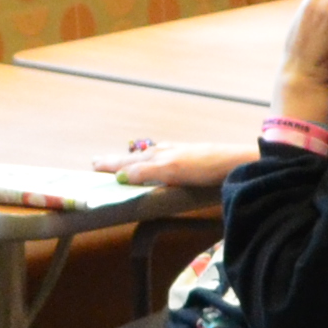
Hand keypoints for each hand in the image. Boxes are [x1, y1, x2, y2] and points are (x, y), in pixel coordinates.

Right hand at [106, 140, 254, 189]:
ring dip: (130, 160)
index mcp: (157, 155)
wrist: (234, 161)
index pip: (127, 161)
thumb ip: (146, 172)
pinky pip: (160, 158)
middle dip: (115, 160)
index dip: (110, 164)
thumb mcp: (171, 170)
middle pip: (134, 157)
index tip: (93, 165)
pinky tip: (154, 161)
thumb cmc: (204, 166)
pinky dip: (148, 161)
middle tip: (97, 161)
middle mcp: (164, 151)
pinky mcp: (188, 158)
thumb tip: (120, 176)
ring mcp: (176, 153)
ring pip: (146, 156)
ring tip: (119, 162)